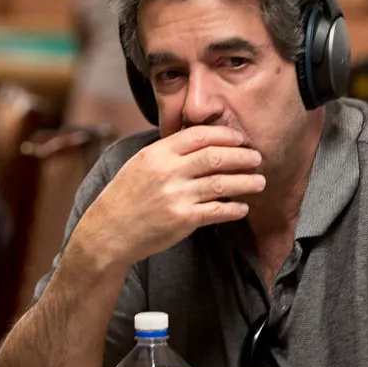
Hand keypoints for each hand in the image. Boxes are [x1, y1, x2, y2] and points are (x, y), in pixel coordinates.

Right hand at [75, 126, 263, 270]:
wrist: (108, 231)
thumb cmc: (125, 197)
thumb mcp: (140, 164)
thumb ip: (168, 153)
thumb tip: (200, 142)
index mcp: (157, 154)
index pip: (199, 135)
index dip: (225, 135)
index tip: (240, 139)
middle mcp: (168, 172)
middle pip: (216, 156)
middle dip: (242, 156)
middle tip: (257, 158)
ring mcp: (176, 196)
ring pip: (222, 183)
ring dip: (246, 182)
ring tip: (260, 182)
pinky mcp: (182, 220)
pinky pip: (217, 211)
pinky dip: (234, 209)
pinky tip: (242, 207)